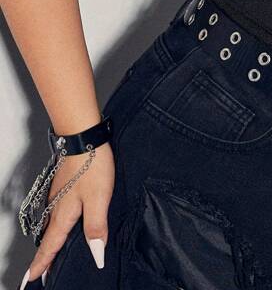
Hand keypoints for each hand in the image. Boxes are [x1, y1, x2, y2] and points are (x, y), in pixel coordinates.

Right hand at [19, 142, 114, 287]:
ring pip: (50, 224)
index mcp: (63, 214)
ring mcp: (58, 194)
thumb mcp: (99, 199)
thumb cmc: (92, 166)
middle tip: (39, 273)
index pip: (50, 246)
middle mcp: (56, 207)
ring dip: (48, 240)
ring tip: (50, 252)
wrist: (84, 136)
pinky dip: (54, 224)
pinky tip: (61, 222)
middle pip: (47, 238)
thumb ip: (96, 227)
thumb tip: (96, 256)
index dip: (43, 264)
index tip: (32, 279)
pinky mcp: (63, 184)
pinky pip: (55, 211)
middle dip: (44, 256)